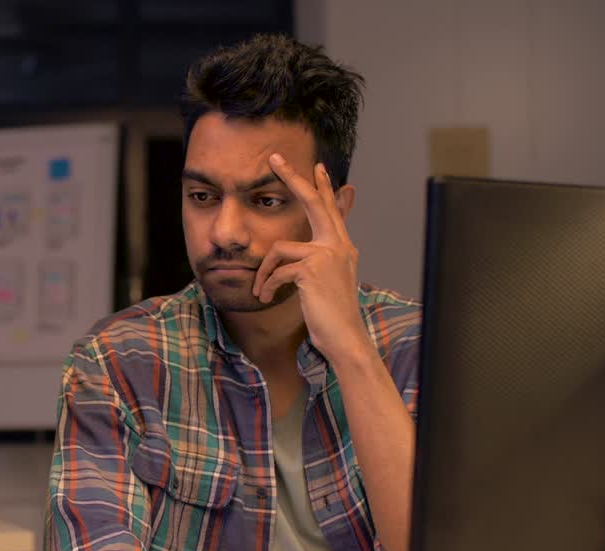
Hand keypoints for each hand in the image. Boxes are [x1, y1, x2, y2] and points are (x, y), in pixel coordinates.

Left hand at [252, 154, 367, 360]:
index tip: (318, 168)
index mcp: (342, 246)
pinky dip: (266, 284)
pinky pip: (276, 269)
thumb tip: (296, 259)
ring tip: (260, 290)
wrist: (344, 337)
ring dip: (263, 272)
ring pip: (278, 248)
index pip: (331, 209)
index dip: (324, 188)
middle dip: (292, 178)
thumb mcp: (326, 282)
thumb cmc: (331, 314)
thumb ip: (316, 262)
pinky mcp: (311, 268)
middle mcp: (338, 245)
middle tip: (274, 158)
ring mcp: (327, 254)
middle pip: (313, 202)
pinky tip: (265, 297)